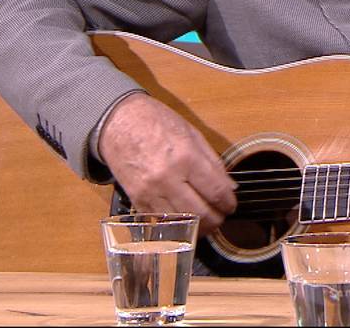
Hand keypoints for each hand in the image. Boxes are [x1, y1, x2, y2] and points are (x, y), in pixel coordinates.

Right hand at [98, 93, 236, 233]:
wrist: (118, 123)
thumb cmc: (156, 122)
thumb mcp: (192, 134)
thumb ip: (213, 162)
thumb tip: (229, 187)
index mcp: (186, 158)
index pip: (216, 192)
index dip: (228, 203)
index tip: (231, 205)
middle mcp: (168, 178)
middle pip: (200, 214)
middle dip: (216, 220)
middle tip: (221, 217)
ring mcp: (150, 192)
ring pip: (181, 223)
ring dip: (197, 227)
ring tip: (205, 222)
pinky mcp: (137, 201)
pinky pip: (160, 221)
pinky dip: (176, 224)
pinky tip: (184, 220)